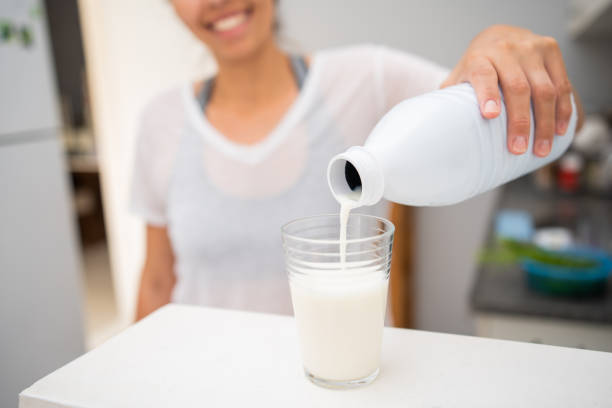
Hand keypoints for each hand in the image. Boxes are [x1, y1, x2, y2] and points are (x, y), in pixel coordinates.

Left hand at [442, 25, 581, 156]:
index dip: (487, 95)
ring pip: (544, 89)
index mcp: (478, 58)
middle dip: (520, 122)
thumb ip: (450, 101)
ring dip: (545, 122)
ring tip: (541, 149)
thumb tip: (437, 136)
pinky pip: (562, 84)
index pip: (483, 75)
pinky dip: (563, 110)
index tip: (490, 115)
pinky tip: (561, 131)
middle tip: (517, 149)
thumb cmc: (476, 68)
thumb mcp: (459, 79)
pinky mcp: (550, 50)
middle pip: (517, 88)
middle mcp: (505, 50)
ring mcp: (531, 48)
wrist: (498, 37)